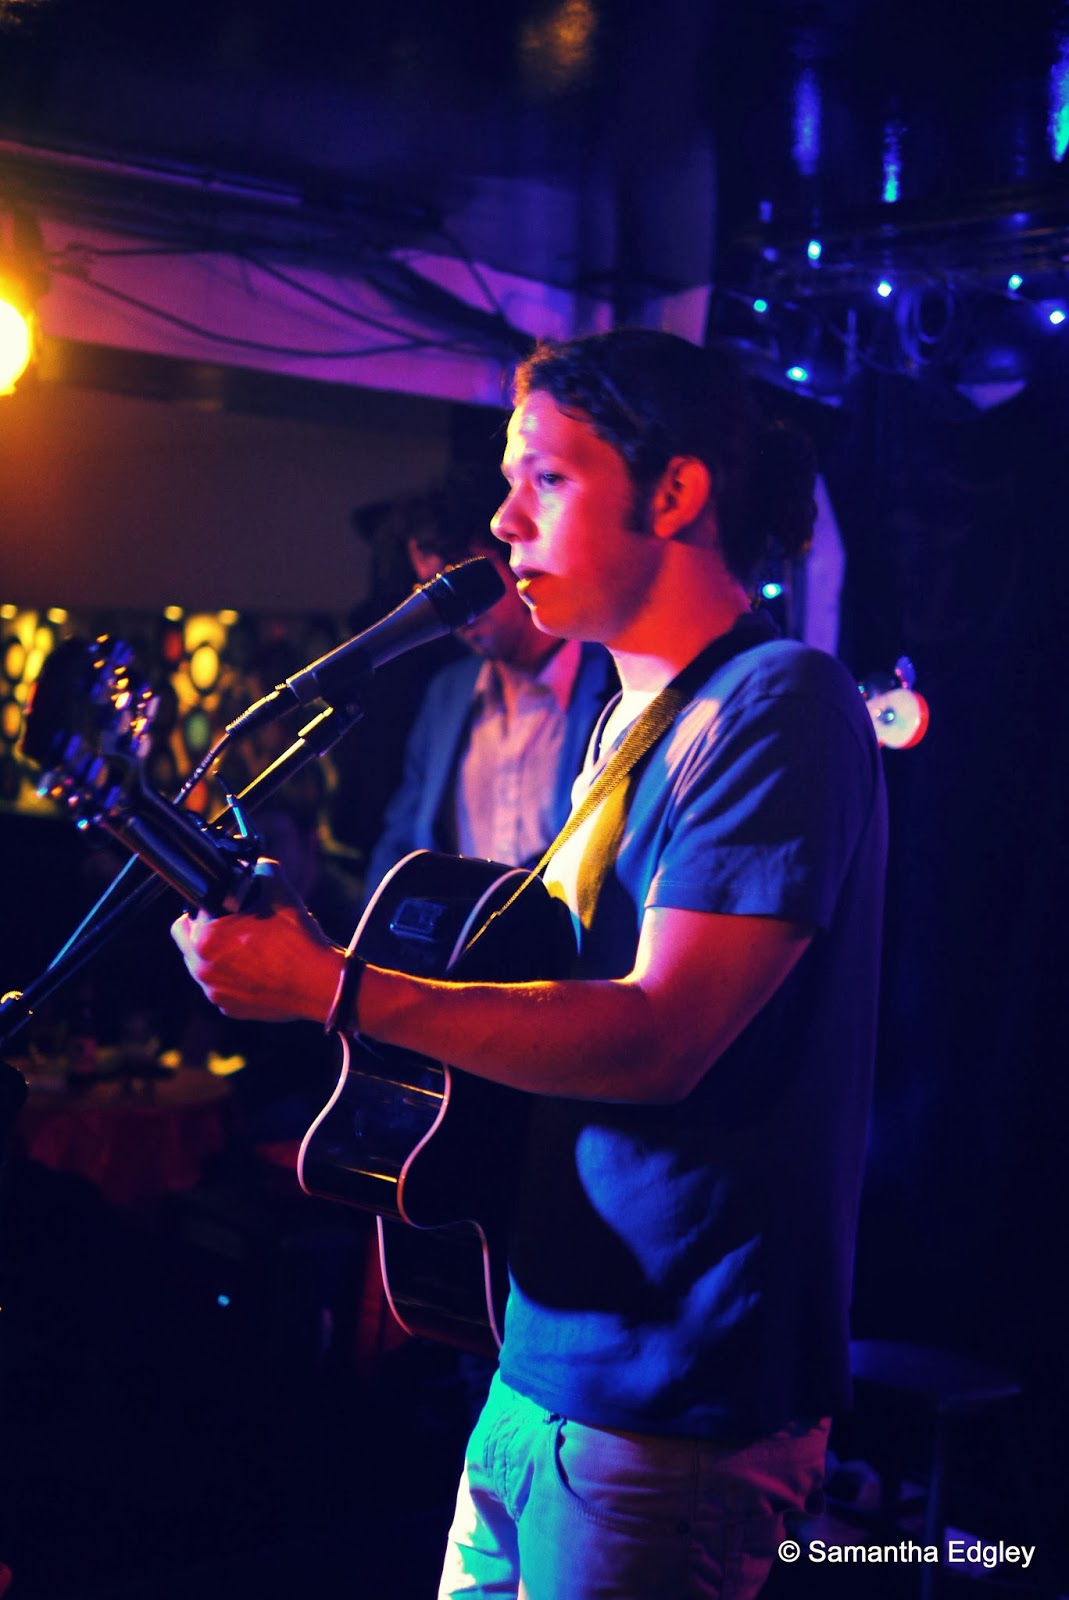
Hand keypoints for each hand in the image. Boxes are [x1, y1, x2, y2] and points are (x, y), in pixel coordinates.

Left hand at [171, 859, 345, 1023]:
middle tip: (233, 924)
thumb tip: (257, 864)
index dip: (210, 905)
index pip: (188, 913)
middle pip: (188, 942)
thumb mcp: (280, 891)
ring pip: (203, 966)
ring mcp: (216, 993)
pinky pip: (221, 987)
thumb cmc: (298, 940)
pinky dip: (233, 978)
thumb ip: (262, 869)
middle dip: (205, 930)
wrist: (321, 984)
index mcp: (205, 939)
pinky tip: (257, 969)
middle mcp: (202, 969)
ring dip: (217, 955)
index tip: (227, 906)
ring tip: (247, 947)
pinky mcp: (231, 1009)